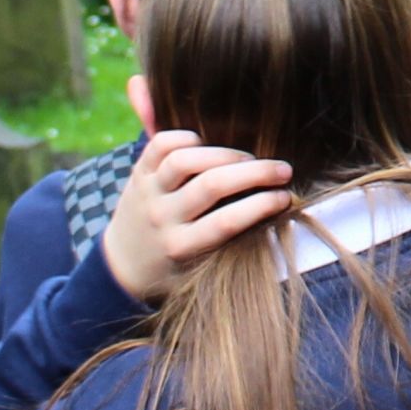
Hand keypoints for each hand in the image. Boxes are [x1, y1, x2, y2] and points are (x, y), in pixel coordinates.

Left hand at [101, 127, 293, 303]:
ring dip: (225, 153)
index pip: (226, 222)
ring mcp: (147, 193)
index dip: (262, 205)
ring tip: (247, 158)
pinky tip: (208, 144)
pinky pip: (160, 144)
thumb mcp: (200, 272)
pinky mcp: (137, 173)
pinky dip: (187, 137)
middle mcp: (162, 219)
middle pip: (212, 185)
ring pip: (185, 160)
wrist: (123, 267)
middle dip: (256, 172)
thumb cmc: (176, 271)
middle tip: (283, 169)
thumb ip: (230, 244)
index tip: (287, 197)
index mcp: (181, 248)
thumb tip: (277, 213)